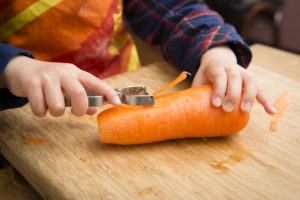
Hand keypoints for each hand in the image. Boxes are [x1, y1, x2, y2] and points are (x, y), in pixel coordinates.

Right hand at [3, 56, 120, 116]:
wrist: (21, 69)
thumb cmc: (51, 81)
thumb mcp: (68, 85)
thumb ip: (82, 97)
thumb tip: (94, 110)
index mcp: (76, 73)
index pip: (95, 82)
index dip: (108, 92)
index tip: (117, 102)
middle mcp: (64, 73)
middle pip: (79, 94)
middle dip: (79, 109)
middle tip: (75, 112)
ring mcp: (47, 77)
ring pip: (58, 106)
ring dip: (55, 112)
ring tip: (51, 105)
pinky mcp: (32, 83)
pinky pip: (40, 109)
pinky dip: (40, 112)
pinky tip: (39, 104)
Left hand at [192, 46, 275, 113]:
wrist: (218, 59)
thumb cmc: (207, 74)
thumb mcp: (199, 78)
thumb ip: (197, 90)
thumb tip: (190, 109)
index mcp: (217, 67)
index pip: (219, 77)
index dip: (219, 90)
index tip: (216, 104)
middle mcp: (232, 68)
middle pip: (235, 79)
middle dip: (232, 95)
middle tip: (227, 110)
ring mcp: (243, 73)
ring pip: (250, 82)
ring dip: (249, 96)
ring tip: (245, 111)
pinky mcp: (251, 81)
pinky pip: (260, 90)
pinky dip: (265, 101)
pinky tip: (270, 112)